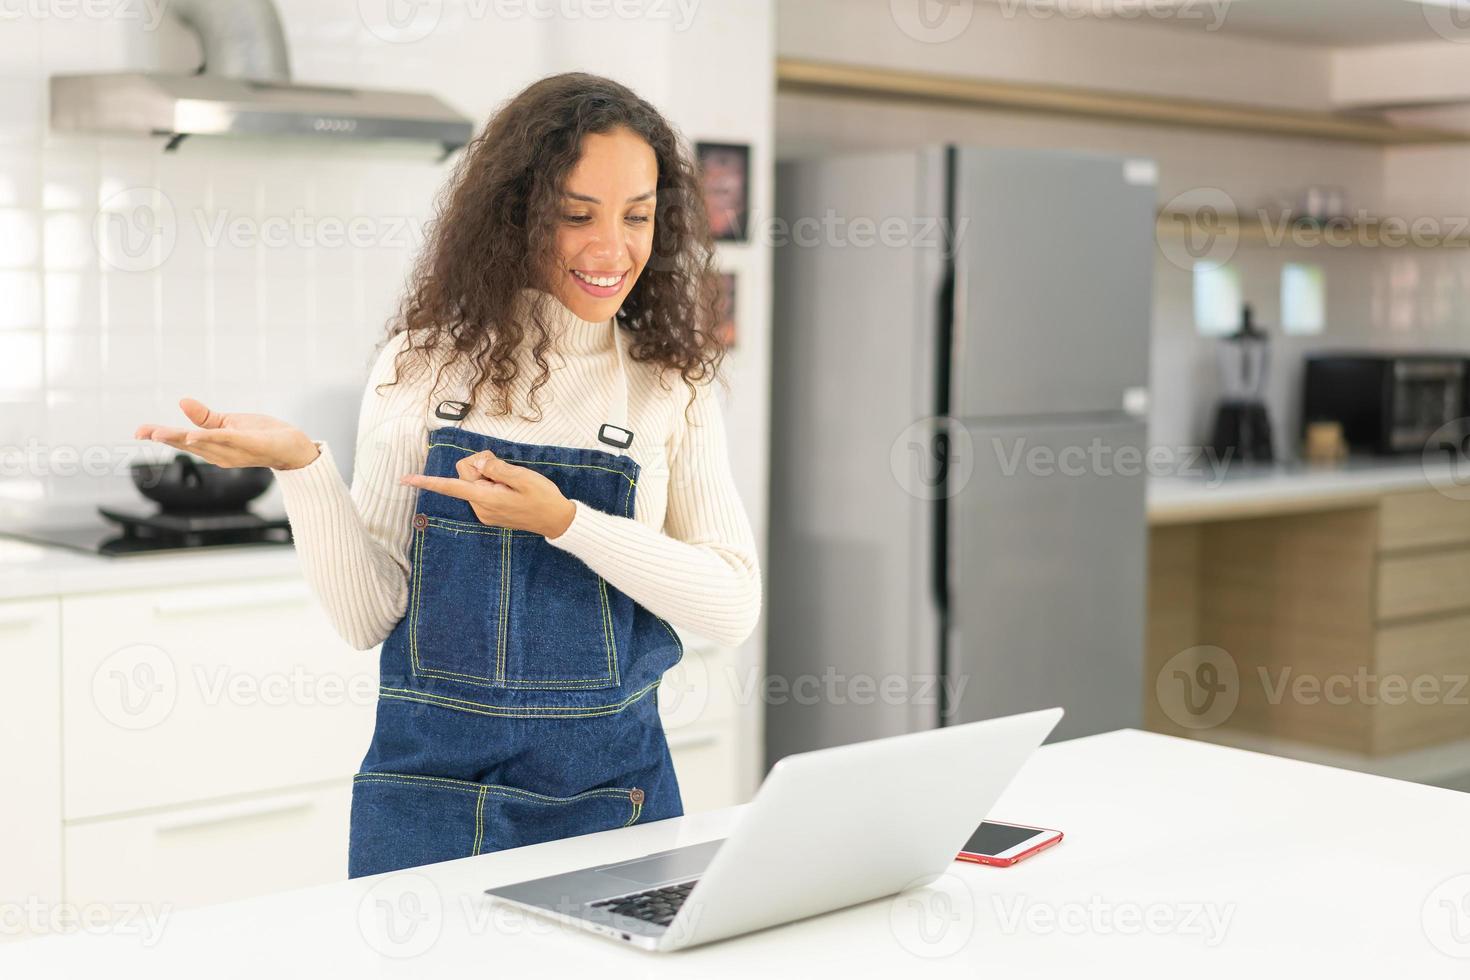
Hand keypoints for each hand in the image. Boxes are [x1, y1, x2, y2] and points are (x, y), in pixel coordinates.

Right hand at [134, 398, 320, 470]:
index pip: (183, 441)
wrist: (292, 445)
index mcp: (212, 448)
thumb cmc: (262, 435)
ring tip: (159, 432)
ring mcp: (234, 451)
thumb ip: (204, 417)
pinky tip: (195, 435)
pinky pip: (227, 440)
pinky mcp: (249, 444)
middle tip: (141, 431)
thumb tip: (182, 402)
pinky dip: (210, 438)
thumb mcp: (228, 423)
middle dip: (164, 437)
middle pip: (188, 444)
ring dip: (180, 438)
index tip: (139, 431)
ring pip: (203, 443)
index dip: (161, 436)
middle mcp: (220, 454)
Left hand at [400, 449, 575, 537]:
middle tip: (503, 469)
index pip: (450, 487)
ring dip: (488, 475)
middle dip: (479, 466)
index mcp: (485, 498)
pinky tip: (510, 488)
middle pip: (464, 476)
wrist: (556, 520)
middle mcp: (480, 508)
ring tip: (511, 482)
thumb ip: (496, 468)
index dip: (427, 482)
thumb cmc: (542, 497)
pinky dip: (492, 484)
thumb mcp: (523, 477)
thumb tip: (478, 464)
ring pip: (473, 482)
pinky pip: (481, 491)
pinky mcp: (491, 513)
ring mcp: (485, 512)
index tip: (404, 480)